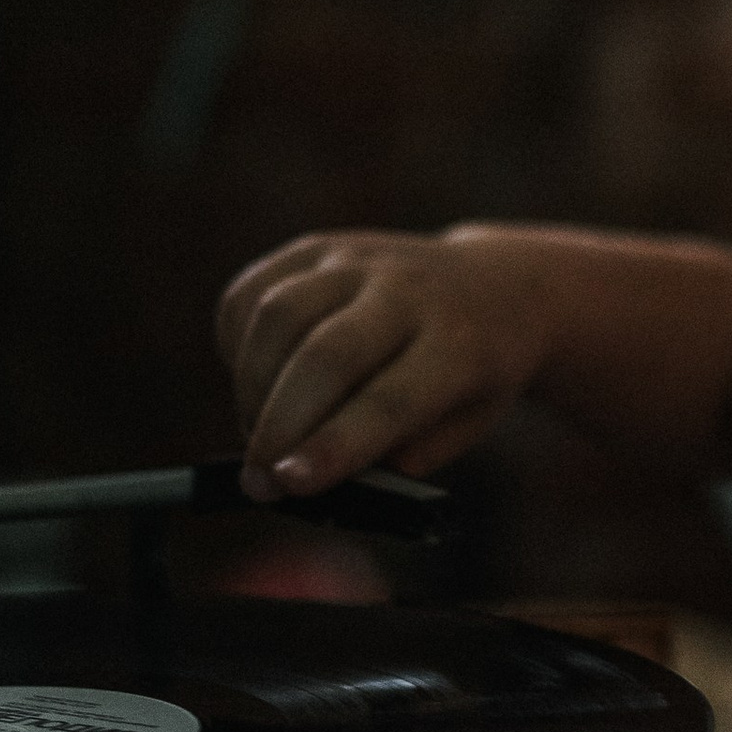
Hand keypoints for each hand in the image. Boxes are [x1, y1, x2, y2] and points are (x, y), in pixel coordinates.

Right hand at [215, 226, 549, 497]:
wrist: (494, 287)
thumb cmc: (470, 376)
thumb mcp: (461, 425)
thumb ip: (393, 456)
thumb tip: (308, 477)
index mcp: (459, 343)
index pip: (389, 399)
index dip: (333, 444)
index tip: (287, 484)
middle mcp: (408, 289)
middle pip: (324, 354)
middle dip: (278, 426)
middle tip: (258, 482)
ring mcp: (358, 259)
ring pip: (277, 315)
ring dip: (252, 389)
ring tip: (262, 432)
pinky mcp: (315, 247)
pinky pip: (251, 295)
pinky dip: (237, 349)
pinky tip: (258, 381)